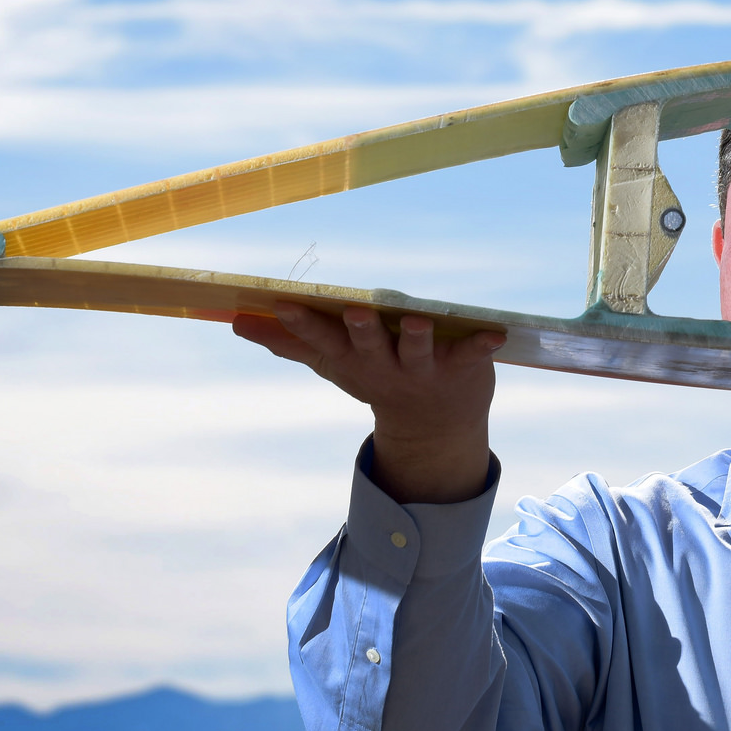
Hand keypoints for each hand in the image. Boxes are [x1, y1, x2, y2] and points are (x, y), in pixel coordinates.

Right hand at [233, 304, 504, 504]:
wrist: (435, 428)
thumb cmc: (377, 379)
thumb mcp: (332, 363)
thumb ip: (289, 341)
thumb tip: (235, 321)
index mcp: (353, 361)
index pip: (323, 340)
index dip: (304, 323)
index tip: (284, 303)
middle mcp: (385, 367)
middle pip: (370, 347)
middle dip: (362, 330)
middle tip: (355, 310)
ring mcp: (424, 369)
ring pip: (418, 351)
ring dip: (417, 338)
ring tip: (418, 321)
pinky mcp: (462, 367)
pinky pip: (473, 354)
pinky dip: (483, 345)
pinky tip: (495, 334)